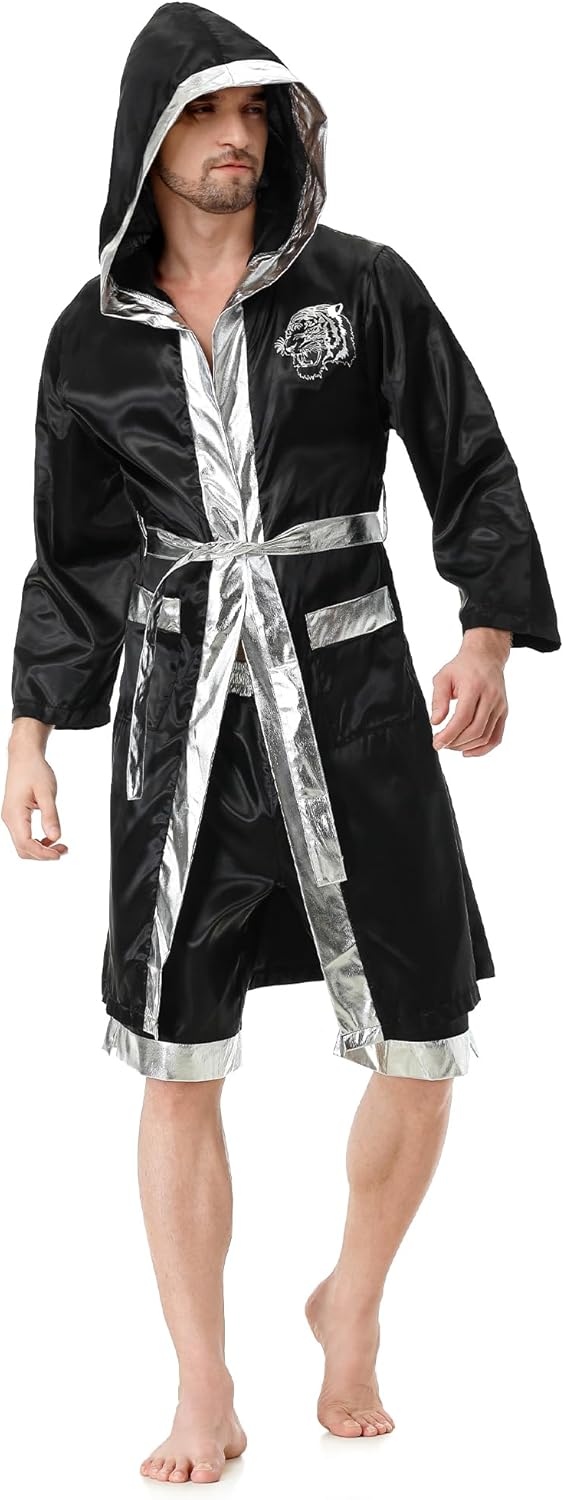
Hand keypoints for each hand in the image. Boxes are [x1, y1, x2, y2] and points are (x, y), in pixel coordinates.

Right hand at [2, 731, 67, 858]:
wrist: (24, 757)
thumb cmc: (34, 770)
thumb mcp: (47, 792)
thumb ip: (50, 816)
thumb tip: (55, 837)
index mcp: (15, 813)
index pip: (26, 844)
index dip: (43, 853)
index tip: (59, 854)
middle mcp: (9, 818)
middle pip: (23, 849)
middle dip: (43, 854)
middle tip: (63, 850)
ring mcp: (10, 818)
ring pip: (22, 844)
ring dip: (40, 849)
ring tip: (60, 845)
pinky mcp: (15, 816)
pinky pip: (23, 836)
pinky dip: (37, 841)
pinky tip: (50, 837)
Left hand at [430, 629, 510, 756]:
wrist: (486, 657)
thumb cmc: (462, 667)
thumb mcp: (443, 677)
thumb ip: (438, 699)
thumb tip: (436, 722)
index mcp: (475, 686)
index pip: (463, 717)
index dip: (449, 734)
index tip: (437, 743)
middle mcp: (491, 697)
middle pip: (476, 729)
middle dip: (456, 742)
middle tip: (441, 744)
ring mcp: (500, 706)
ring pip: (486, 736)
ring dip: (467, 746)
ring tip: (451, 746)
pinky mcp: (504, 712)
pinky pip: (496, 737)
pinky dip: (483, 749)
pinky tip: (467, 751)